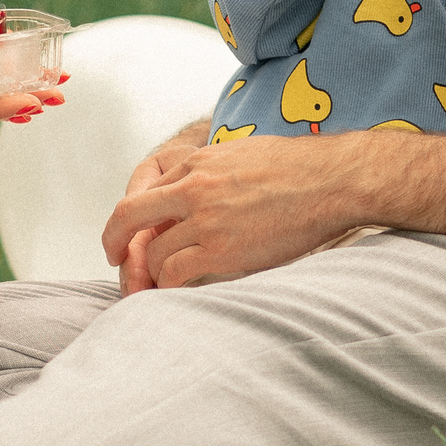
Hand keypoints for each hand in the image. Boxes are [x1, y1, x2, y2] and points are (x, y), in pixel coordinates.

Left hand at [101, 133, 363, 292]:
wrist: (331, 181)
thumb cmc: (296, 168)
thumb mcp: (241, 153)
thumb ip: (210, 172)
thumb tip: (195, 193)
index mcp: (198, 161)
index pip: (146, 191)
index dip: (134, 217)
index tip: (130, 234)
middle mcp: (193, 188)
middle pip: (130, 216)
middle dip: (115, 241)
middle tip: (114, 258)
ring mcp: (205, 220)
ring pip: (153, 253)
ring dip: (151, 272)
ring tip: (158, 285)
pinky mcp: (222, 251)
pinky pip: (175, 274)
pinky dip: (168, 286)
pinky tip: (176, 292)